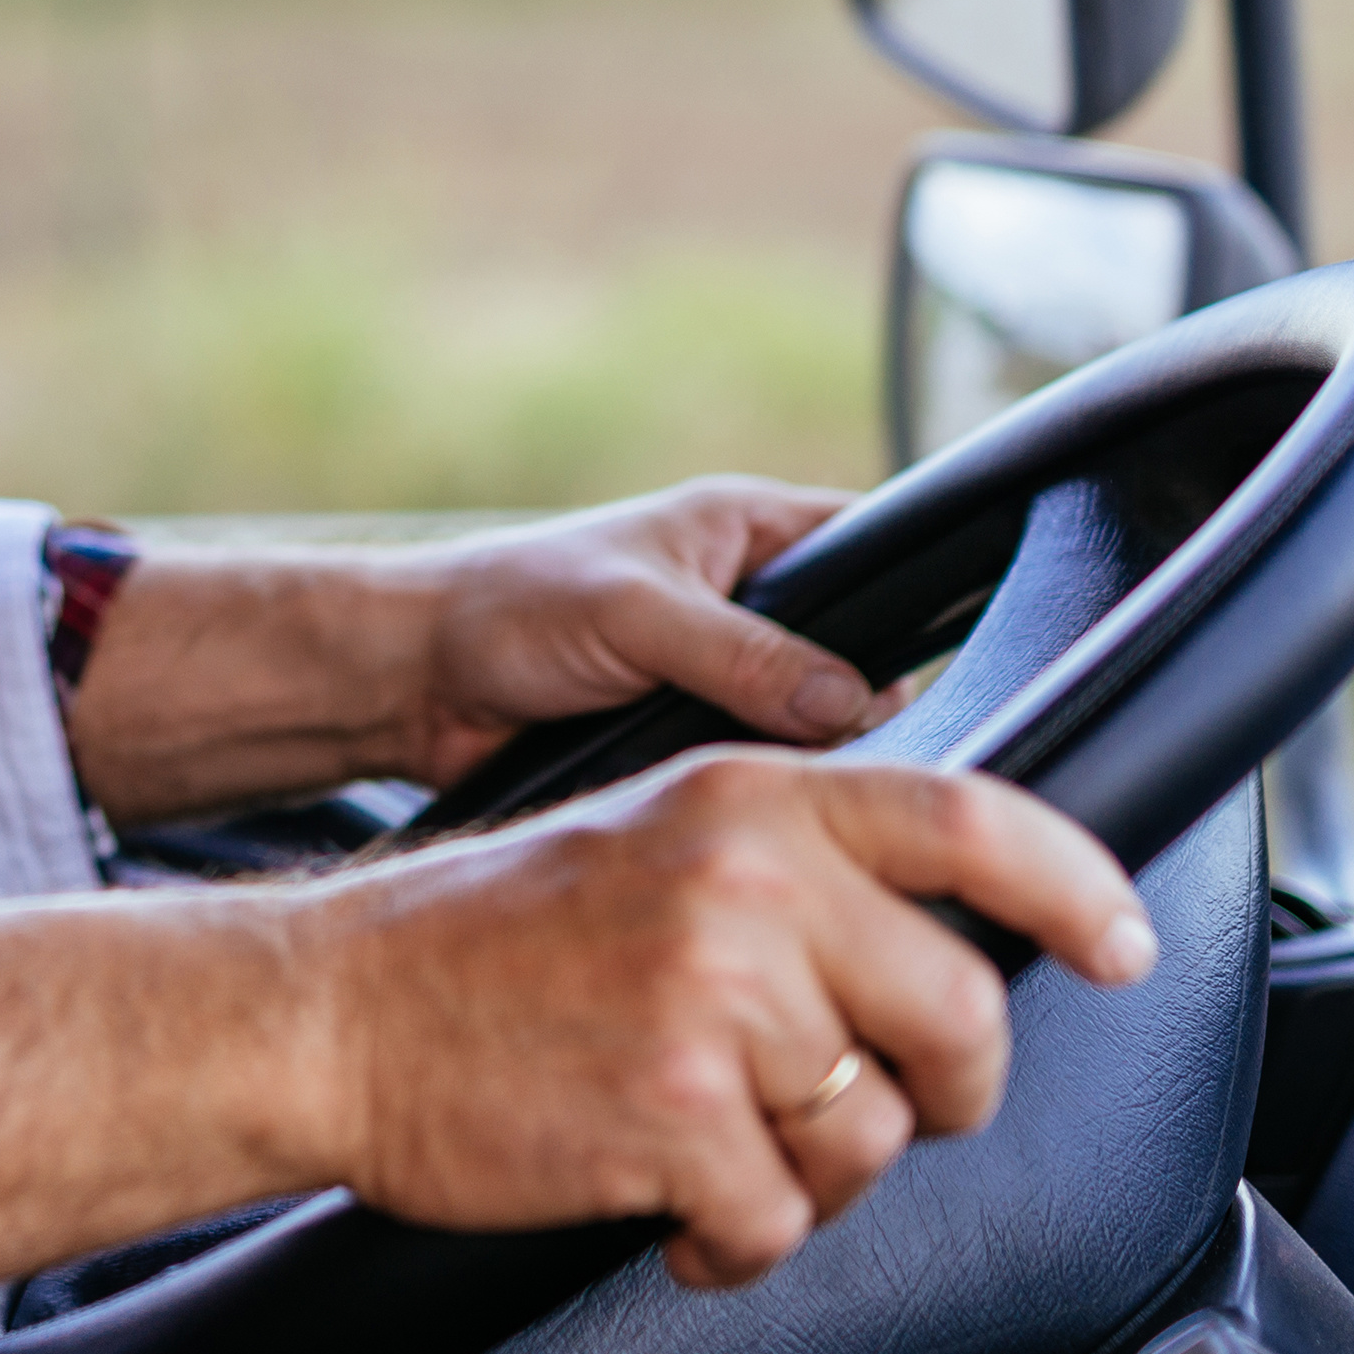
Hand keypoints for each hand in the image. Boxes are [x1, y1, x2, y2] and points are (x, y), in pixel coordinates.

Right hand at [303, 747, 1154, 1287]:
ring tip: (724, 1152)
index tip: (1120, 942)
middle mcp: (746, 883)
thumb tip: (946, 933)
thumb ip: (796, 861)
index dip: (1075, 884)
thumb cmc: (489, 939)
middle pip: (957, 1013)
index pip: (971, 818)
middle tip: (869, 1102)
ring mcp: (712, 1000)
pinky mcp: (674, 1118)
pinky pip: (781, 1222)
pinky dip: (737, 1244)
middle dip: (942, 1087)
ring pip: (874, 1135)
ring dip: (814, 1174)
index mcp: (749, 798)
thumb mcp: (655, 833)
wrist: (334, 1008)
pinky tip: (675, 1211)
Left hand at [392, 474, 882, 786]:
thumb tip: (851, 701)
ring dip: (813, 761)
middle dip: (869, 707)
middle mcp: (750, 602)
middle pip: (860, 656)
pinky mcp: (695, 740)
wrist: (415, 683)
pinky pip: (762, 773)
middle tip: (868, 755)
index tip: (937, 669)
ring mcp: (726, 676)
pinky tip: (768, 823)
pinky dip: (767, 796)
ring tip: (812, 793)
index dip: (916, 603)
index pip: (873, 549)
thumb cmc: (508, 608)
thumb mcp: (638, 617)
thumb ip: (745, 655)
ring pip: (817, 727)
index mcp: (750, 531)